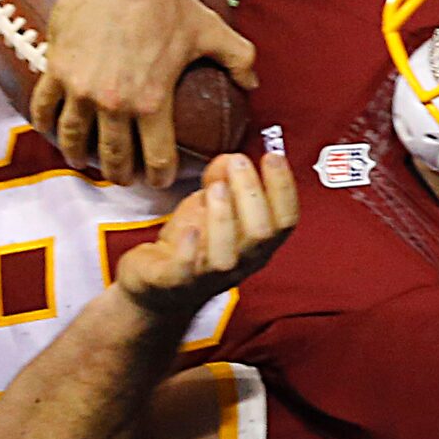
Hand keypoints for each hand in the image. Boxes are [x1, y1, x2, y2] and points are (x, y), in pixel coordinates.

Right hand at [28, 0, 256, 187]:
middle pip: (113, 156)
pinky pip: (44, 108)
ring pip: (74, 138)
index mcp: (153, 100)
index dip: (160, 176)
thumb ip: (238, 58)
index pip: (156, 158)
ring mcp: (81, 87)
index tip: (159, 179)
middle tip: (122, 177)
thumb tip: (254, 82)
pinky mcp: (56, 69)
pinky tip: (52, 130)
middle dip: (119, 174)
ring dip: (79, 156)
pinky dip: (45, 125)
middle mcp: (114, 101)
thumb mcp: (209, 28)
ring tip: (84, 161)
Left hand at [111, 151, 296, 320]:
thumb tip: (233, 157)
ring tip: (215, 187)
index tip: (273, 156)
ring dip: (224, 218)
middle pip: (260, 234)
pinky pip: (185, 272)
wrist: (153, 281)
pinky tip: (190, 230)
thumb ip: (222, 179)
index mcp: (256, 244)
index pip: (285, 220)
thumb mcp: (207, 204)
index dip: (284, 188)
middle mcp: (240, 263)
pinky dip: (190, 251)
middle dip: (252, 194)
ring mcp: (207, 276)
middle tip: (238, 162)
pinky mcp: (173, 282)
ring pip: (227, 255)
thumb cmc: (189, 241)